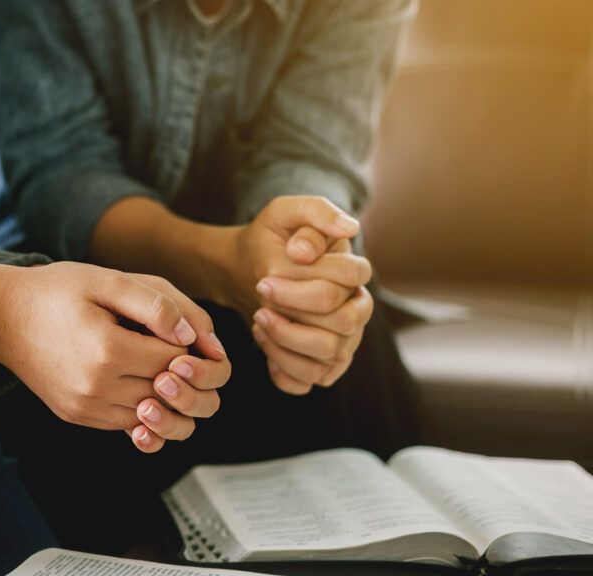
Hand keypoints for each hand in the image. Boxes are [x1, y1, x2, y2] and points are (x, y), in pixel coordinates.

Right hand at [0, 262, 225, 451]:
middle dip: (181, 371)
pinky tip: (135, 378)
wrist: (3, 317)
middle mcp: (96, 386)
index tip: (182, 330)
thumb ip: (155, 304)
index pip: (175, 360)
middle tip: (174, 346)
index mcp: (108, 350)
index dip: (189, 345)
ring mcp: (84, 406)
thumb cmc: (57, 291)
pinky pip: (124, 423)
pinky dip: (140, 406)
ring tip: (156, 363)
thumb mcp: (107, 280)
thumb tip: (191, 336)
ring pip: (151, 414)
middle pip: (167, 391)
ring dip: (163, 393)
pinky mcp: (76, 415)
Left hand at [214, 197, 372, 394]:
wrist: (246, 270)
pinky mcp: (321, 365)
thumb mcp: (284, 213)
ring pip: (328, 357)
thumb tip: (348, 229)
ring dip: (286, 342)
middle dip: (294, 313)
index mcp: (354, 274)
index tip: (264, 280)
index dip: (303, 284)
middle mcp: (356, 311)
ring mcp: (343, 341)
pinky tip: (264, 344)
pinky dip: (283, 369)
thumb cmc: (271, 241)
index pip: (349, 281)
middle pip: (342, 324)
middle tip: (259, 300)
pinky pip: (309, 381)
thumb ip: (315, 212)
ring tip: (258, 321)